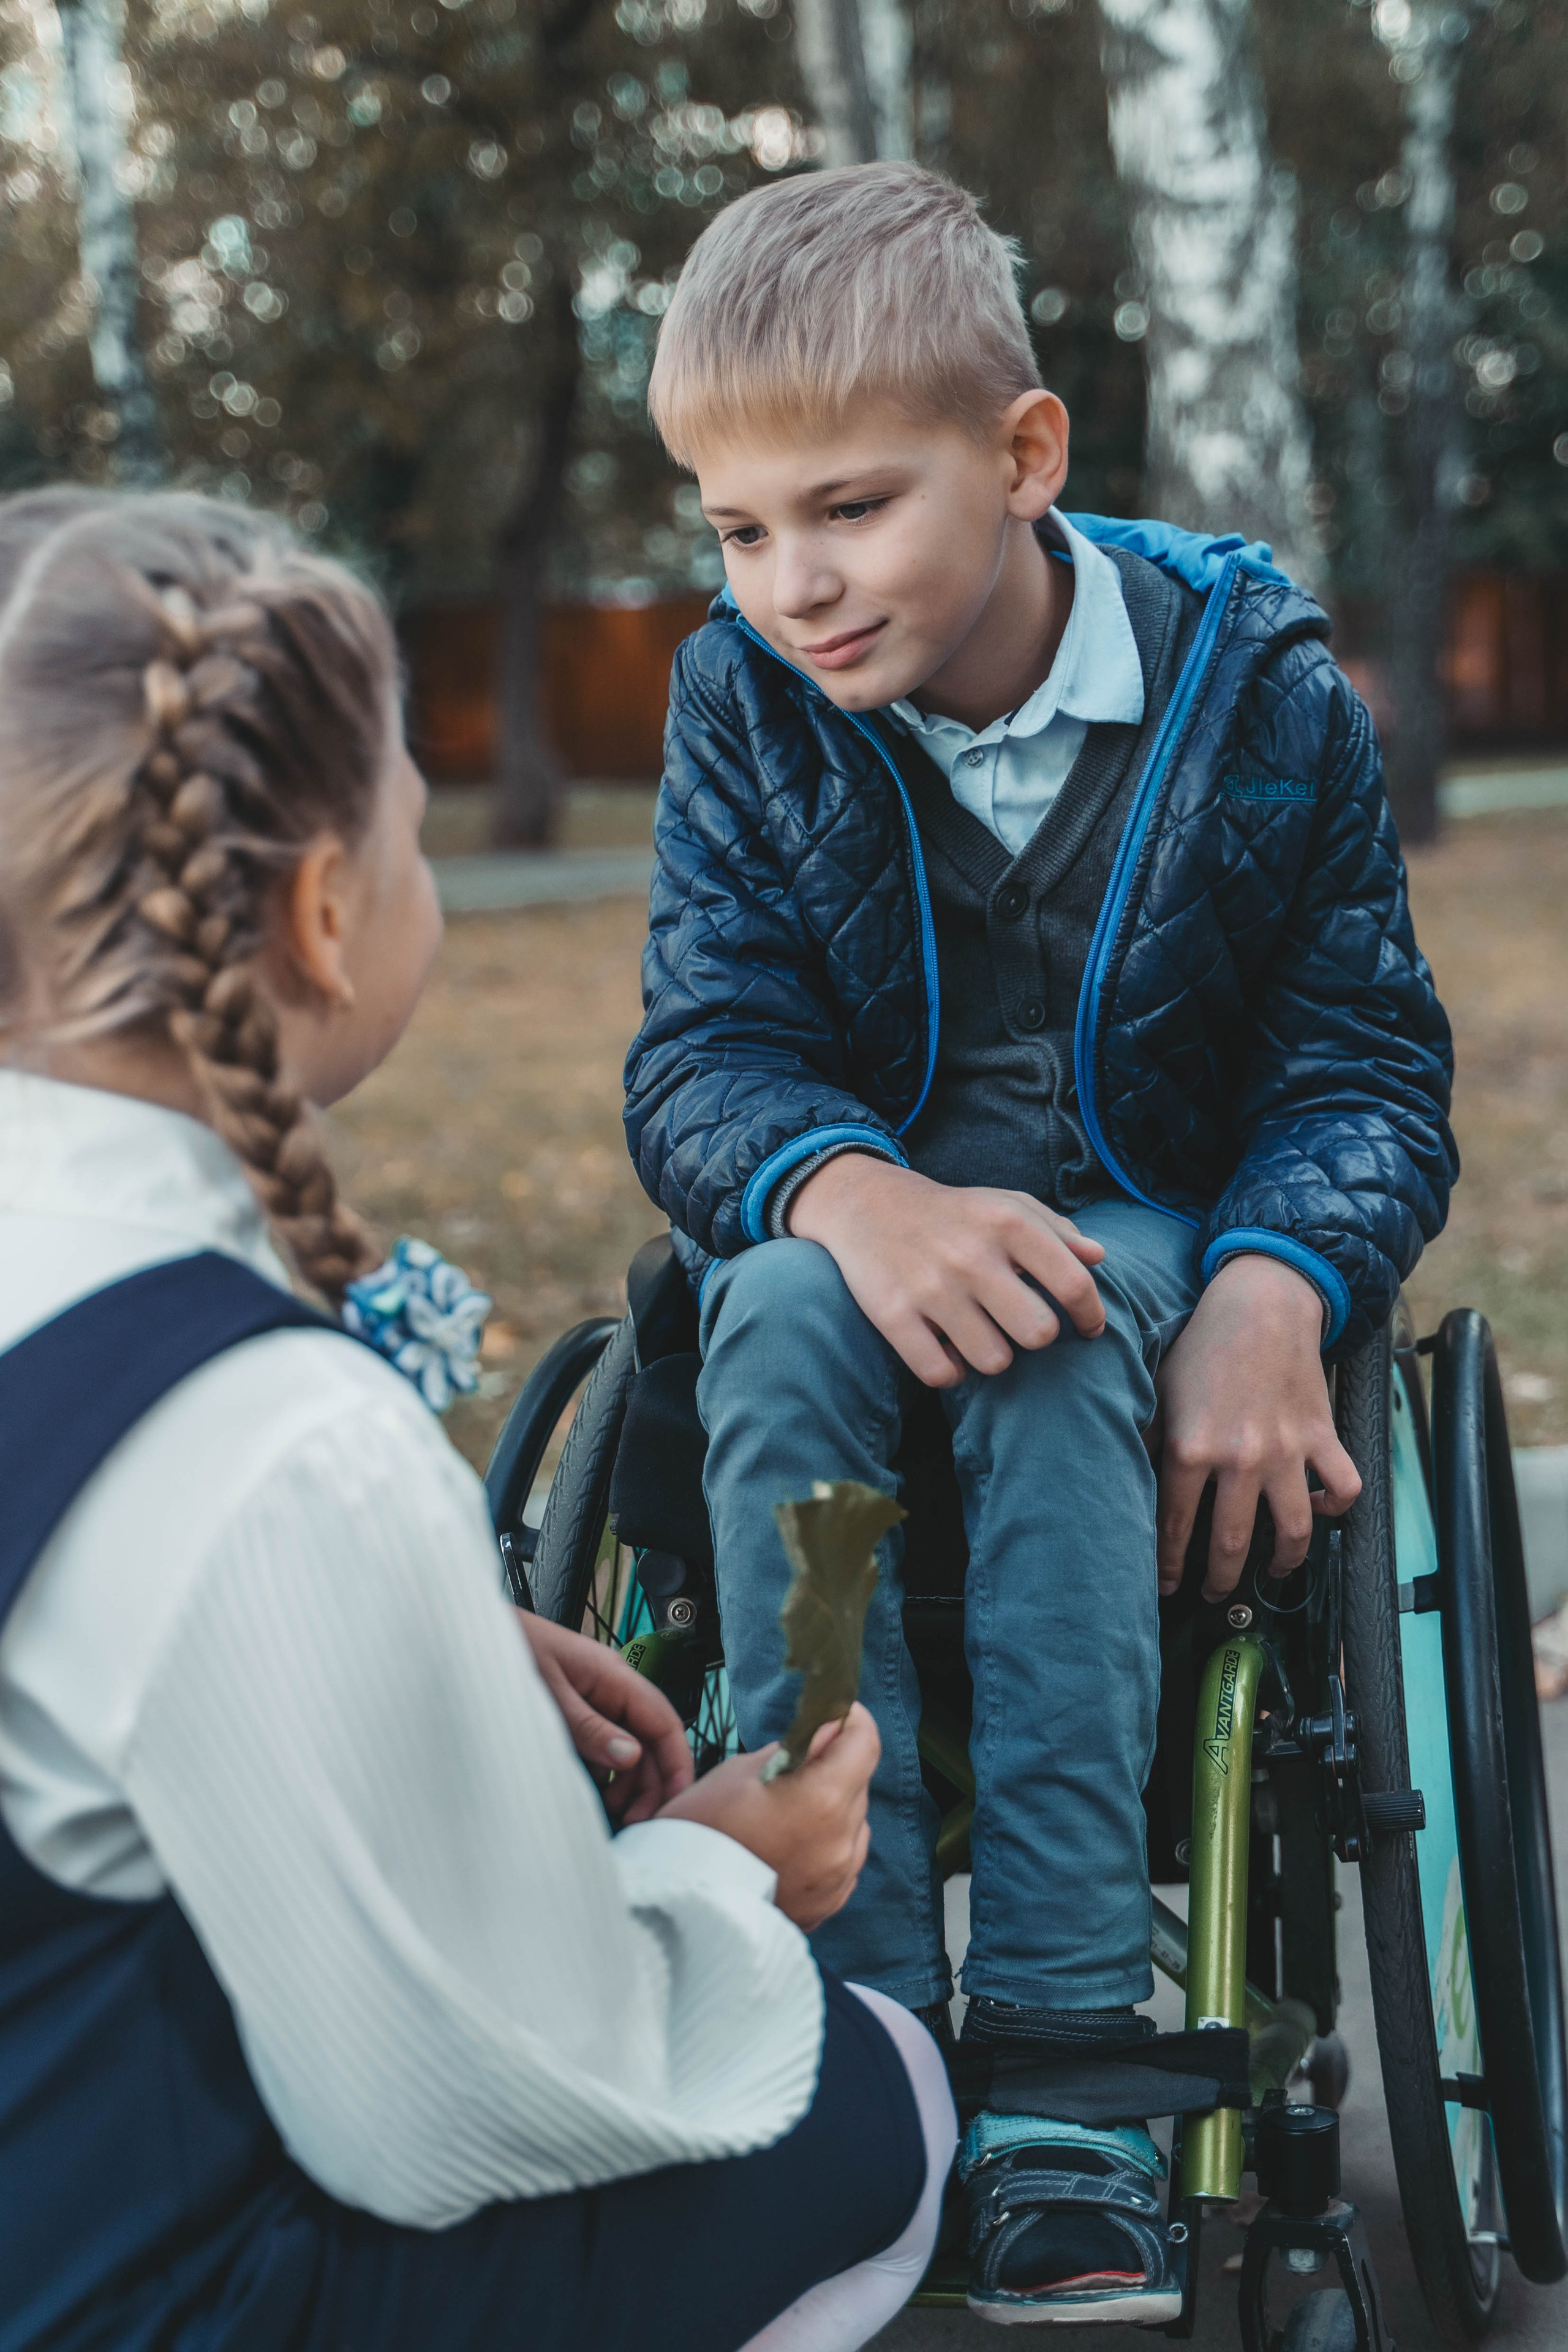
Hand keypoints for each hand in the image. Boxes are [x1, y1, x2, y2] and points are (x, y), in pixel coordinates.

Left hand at [518, 1613, 693, 1823]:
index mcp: (613, 1676)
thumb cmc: (509, 1650)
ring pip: (629, 1747)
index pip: (664, 1722)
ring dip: (629, 1783)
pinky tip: (594, 1795)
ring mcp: (595, 1700)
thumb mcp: (548, 1694)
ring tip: (614, 1813)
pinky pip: (604, 1746)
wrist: (472, 1637)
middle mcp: (611, 1688)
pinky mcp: (576, 1713)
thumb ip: (589, 1728)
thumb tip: (631, 1759)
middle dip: (652, 1782)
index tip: (679, 1802)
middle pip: (651, 1740)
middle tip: (638, 1822)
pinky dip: (605, 1774)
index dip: (677, 1763)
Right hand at [656, 1703, 880, 1929]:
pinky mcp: (829, 1905)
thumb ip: (793, 1750)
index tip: (833, 1715)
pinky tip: (789, 1846)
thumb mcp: (739, 1771)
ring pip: (853, 1823)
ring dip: (833, 1808)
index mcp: (823, 1800)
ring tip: (787, 1813)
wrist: (678, 1905)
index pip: (865, 1744)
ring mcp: (838, 1878)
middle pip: (857, 1783)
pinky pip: (842, 1860)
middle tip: (794, 1765)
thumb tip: (826, 1734)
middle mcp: (842, 1841)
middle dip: (833, 1766)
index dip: (852, 1721)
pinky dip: (826, 1844)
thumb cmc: (701, 1829)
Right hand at [789, 1154, 1106, 1387]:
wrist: (867, 1204)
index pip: (1073, 1284)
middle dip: (1036, 1335)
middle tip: (1019, 1323)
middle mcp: (971, 1255)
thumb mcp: (1006, 1204)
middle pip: (1038, 1333)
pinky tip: (946, 1348)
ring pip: (994, 1361)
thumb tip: (1098, 1259)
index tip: (1088, 1327)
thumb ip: (1057, 1230)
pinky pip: (941, 1374)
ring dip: (992, 1354)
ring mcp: (930, 1287)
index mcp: (1006, 1223)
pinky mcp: (892, 1315)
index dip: (1091, 1315)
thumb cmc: (954, 1212)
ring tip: (979, 1333)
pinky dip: (950, 1370)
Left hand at [1154, 1255, 1360, 1599]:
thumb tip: (1117, 1479)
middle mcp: (1240, 1458)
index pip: (1174, 1528)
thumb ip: (1143, 1438)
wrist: (1260, 1303)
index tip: (1166, 1586)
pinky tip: (1318, 1512)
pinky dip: (1335, 1508)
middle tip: (1212, 1593)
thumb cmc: (1202, 1345)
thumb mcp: (1157, 1389)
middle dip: (1219, 1580)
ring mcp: (1287, 1452)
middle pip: (1232, 1544)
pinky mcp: (1322, 1437)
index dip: (1169, 1566)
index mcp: (1191, 1448)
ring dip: (1282, 1563)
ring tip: (1270, 1571)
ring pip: (1293, 1532)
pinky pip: (1343, 1489)